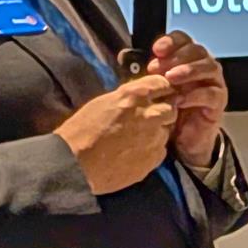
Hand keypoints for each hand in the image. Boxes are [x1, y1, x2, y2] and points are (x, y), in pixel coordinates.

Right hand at [58, 75, 176, 194]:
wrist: (76, 163)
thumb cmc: (82, 129)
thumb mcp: (105, 102)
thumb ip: (129, 98)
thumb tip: (142, 97)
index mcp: (135, 95)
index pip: (163, 84)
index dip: (162, 90)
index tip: (158, 94)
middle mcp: (151, 114)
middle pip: (171, 109)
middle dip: (163, 112)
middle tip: (148, 119)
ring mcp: (155, 138)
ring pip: (167, 131)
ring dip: (157, 132)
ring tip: (138, 139)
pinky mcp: (154, 159)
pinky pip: (160, 151)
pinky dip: (152, 150)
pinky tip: (135, 153)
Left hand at [147, 33, 226, 168]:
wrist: (182, 139)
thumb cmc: (169, 109)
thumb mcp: (157, 88)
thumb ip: (148, 72)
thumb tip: (125, 57)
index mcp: (188, 59)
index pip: (184, 40)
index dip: (171, 41)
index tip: (156, 50)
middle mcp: (203, 67)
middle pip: (197, 50)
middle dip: (177, 56)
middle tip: (158, 68)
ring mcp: (214, 83)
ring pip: (209, 67)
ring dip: (188, 70)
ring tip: (171, 78)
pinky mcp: (219, 102)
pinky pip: (212, 93)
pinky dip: (196, 94)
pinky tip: (180, 100)